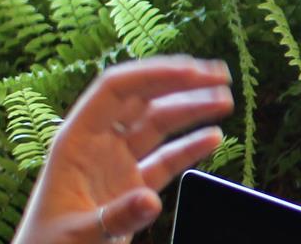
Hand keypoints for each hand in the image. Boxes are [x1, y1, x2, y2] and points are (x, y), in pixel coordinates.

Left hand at [13, 56, 234, 243]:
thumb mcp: (78, 234)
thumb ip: (117, 217)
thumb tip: (152, 201)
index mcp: (76, 142)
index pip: (116, 91)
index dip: (154, 75)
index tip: (193, 72)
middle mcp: (97, 145)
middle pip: (142, 99)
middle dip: (180, 83)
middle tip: (219, 76)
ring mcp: (115, 164)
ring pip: (157, 124)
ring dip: (190, 109)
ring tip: (224, 101)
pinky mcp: (131, 186)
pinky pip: (165, 158)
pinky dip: (189, 146)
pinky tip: (212, 137)